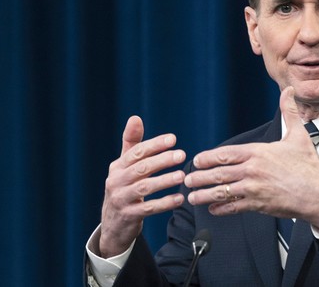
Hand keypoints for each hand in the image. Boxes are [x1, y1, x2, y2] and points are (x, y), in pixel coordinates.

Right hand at [99, 116, 185, 257]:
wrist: (113, 224)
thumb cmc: (124, 188)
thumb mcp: (124, 166)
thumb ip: (132, 143)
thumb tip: (135, 117)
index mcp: (118, 166)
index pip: (137, 152)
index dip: (155, 144)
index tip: (173, 139)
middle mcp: (116, 181)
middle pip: (141, 168)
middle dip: (162, 160)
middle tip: (181, 155)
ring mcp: (121, 199)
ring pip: (144, 188)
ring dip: (164, 181)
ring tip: (182, 175)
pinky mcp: (129, 215)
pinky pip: (148, 208)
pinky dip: (164, 203)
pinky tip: (180, 198)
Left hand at [184, 87, 318, 230]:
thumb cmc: (309, 166)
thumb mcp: (298, 135)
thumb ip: (289, 112)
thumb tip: (289, 91)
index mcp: (258, 152)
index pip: (225, 154)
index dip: (208, 158)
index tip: (197, 160)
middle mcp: (253, 170)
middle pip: (218, 173)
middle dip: (199, 177)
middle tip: (187, 180)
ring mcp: (254, 188)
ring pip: (222, 191)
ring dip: (204, 195)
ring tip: (192, 197)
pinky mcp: (258, 205)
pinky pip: (234, 207)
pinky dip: (221, 208)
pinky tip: (213, 209)